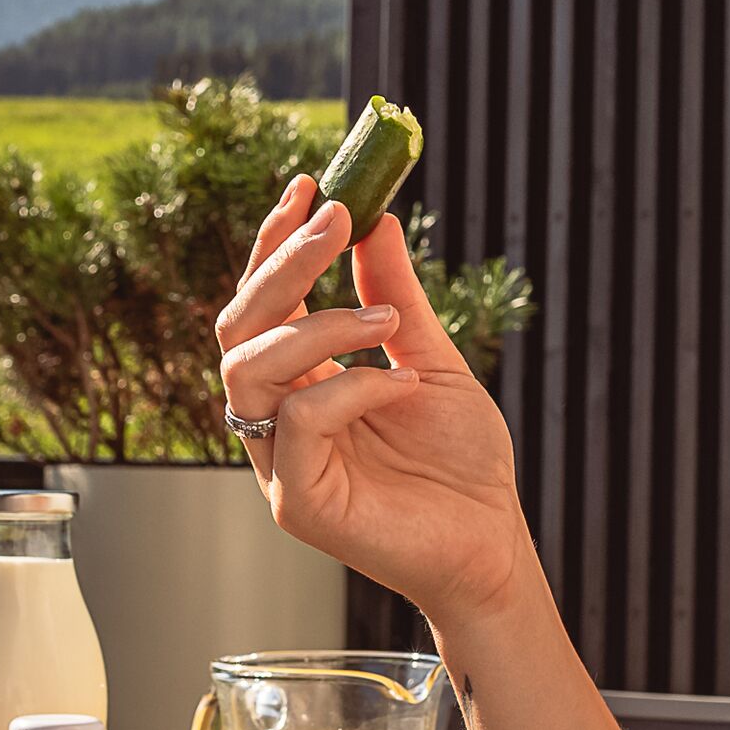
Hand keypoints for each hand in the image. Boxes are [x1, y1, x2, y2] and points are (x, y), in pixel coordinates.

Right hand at [215, 176, 537, 634]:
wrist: (493, 542)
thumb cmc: (462, 465)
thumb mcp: (432, 360)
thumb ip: (396, 296)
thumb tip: (377, 222)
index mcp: (300, 385)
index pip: (262, 304)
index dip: (275, 243)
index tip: (312, 187)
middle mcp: (277, 420)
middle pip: (237, 328)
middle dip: (282, 263)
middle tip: (338, 219)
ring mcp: (280, 462)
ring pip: (249, 370)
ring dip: (317, 323)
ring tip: (387, 321)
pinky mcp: (298, 502)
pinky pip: (297, 423)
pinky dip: (350, 388)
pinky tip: (401, 385)